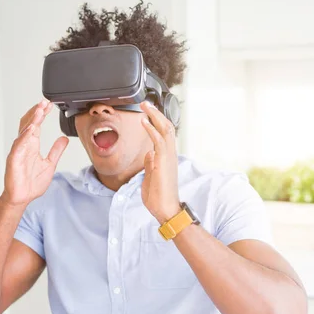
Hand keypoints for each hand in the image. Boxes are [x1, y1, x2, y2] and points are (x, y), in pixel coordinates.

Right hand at [2, 99, 68, 206]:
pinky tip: (31, 128)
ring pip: (24, 131)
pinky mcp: (14, 159)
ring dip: (32, 119)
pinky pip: (19, 145)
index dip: (42, 114)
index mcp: (32, 145)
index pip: (36, 124)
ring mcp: (18, 151)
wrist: (22, 198)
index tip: (49, 105)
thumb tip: (64, 139)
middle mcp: (24, 145)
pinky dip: (25, 135)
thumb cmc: (31, 183)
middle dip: (37, 112)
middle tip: (45, 102)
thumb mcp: (50, 164)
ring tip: (39, 110)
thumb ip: (56, 150)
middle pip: (29, 123)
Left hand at [140, 101, 180, 224]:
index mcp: (165, 157)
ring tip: (145, 106)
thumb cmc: (158, 197)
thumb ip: (150, 164)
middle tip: (145, 103)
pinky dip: (151, 129)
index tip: (147, 112)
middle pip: (166, 127)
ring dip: (154, 116)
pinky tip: (144, 122)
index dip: (156, 121)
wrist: (165, 210)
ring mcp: (168, 157)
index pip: (163, 133)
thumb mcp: (150, 177)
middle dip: (155, 113)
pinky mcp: (164, 162)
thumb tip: (148, 154)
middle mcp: (169, 154)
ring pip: (165, 130)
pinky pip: (159, 141)